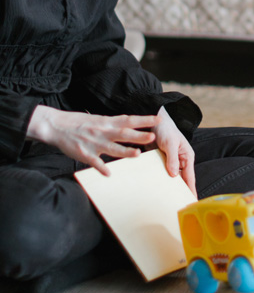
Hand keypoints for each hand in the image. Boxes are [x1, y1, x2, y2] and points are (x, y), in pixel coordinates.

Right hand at [27, 105, 160, 175]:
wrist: (57, 125)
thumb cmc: (80, 123)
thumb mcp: (100, 119)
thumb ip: (114, 123)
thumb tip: (131, 122)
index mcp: (108, 122)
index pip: (129, 120)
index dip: (144, 120)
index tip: (158, 120)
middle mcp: (103, 131)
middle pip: (123, 133)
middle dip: (138, 136)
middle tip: (152, 137)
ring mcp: (93, 143)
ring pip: (111, 148)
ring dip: (124, 151)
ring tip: (137, 154)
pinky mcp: (83, 153)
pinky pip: (94, 162)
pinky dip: (101, 167)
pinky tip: (109, 174)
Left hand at [151, 106, 196, 196]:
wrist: (154, 122)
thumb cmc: (166, 129)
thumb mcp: (170, 143)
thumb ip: (172, 159)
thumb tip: (174, 175)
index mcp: (187, 157)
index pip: (190, 178)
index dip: (191, 190)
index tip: (193, 202)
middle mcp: (181, 161)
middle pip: (182, 180)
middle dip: (181, 192)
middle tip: (178, 207)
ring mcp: (171, 162)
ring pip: (172, 179)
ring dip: (169, 188)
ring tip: (167, 203)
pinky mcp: (162, 162)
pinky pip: (162, 174)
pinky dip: (160, 181)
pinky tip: (156, 190)